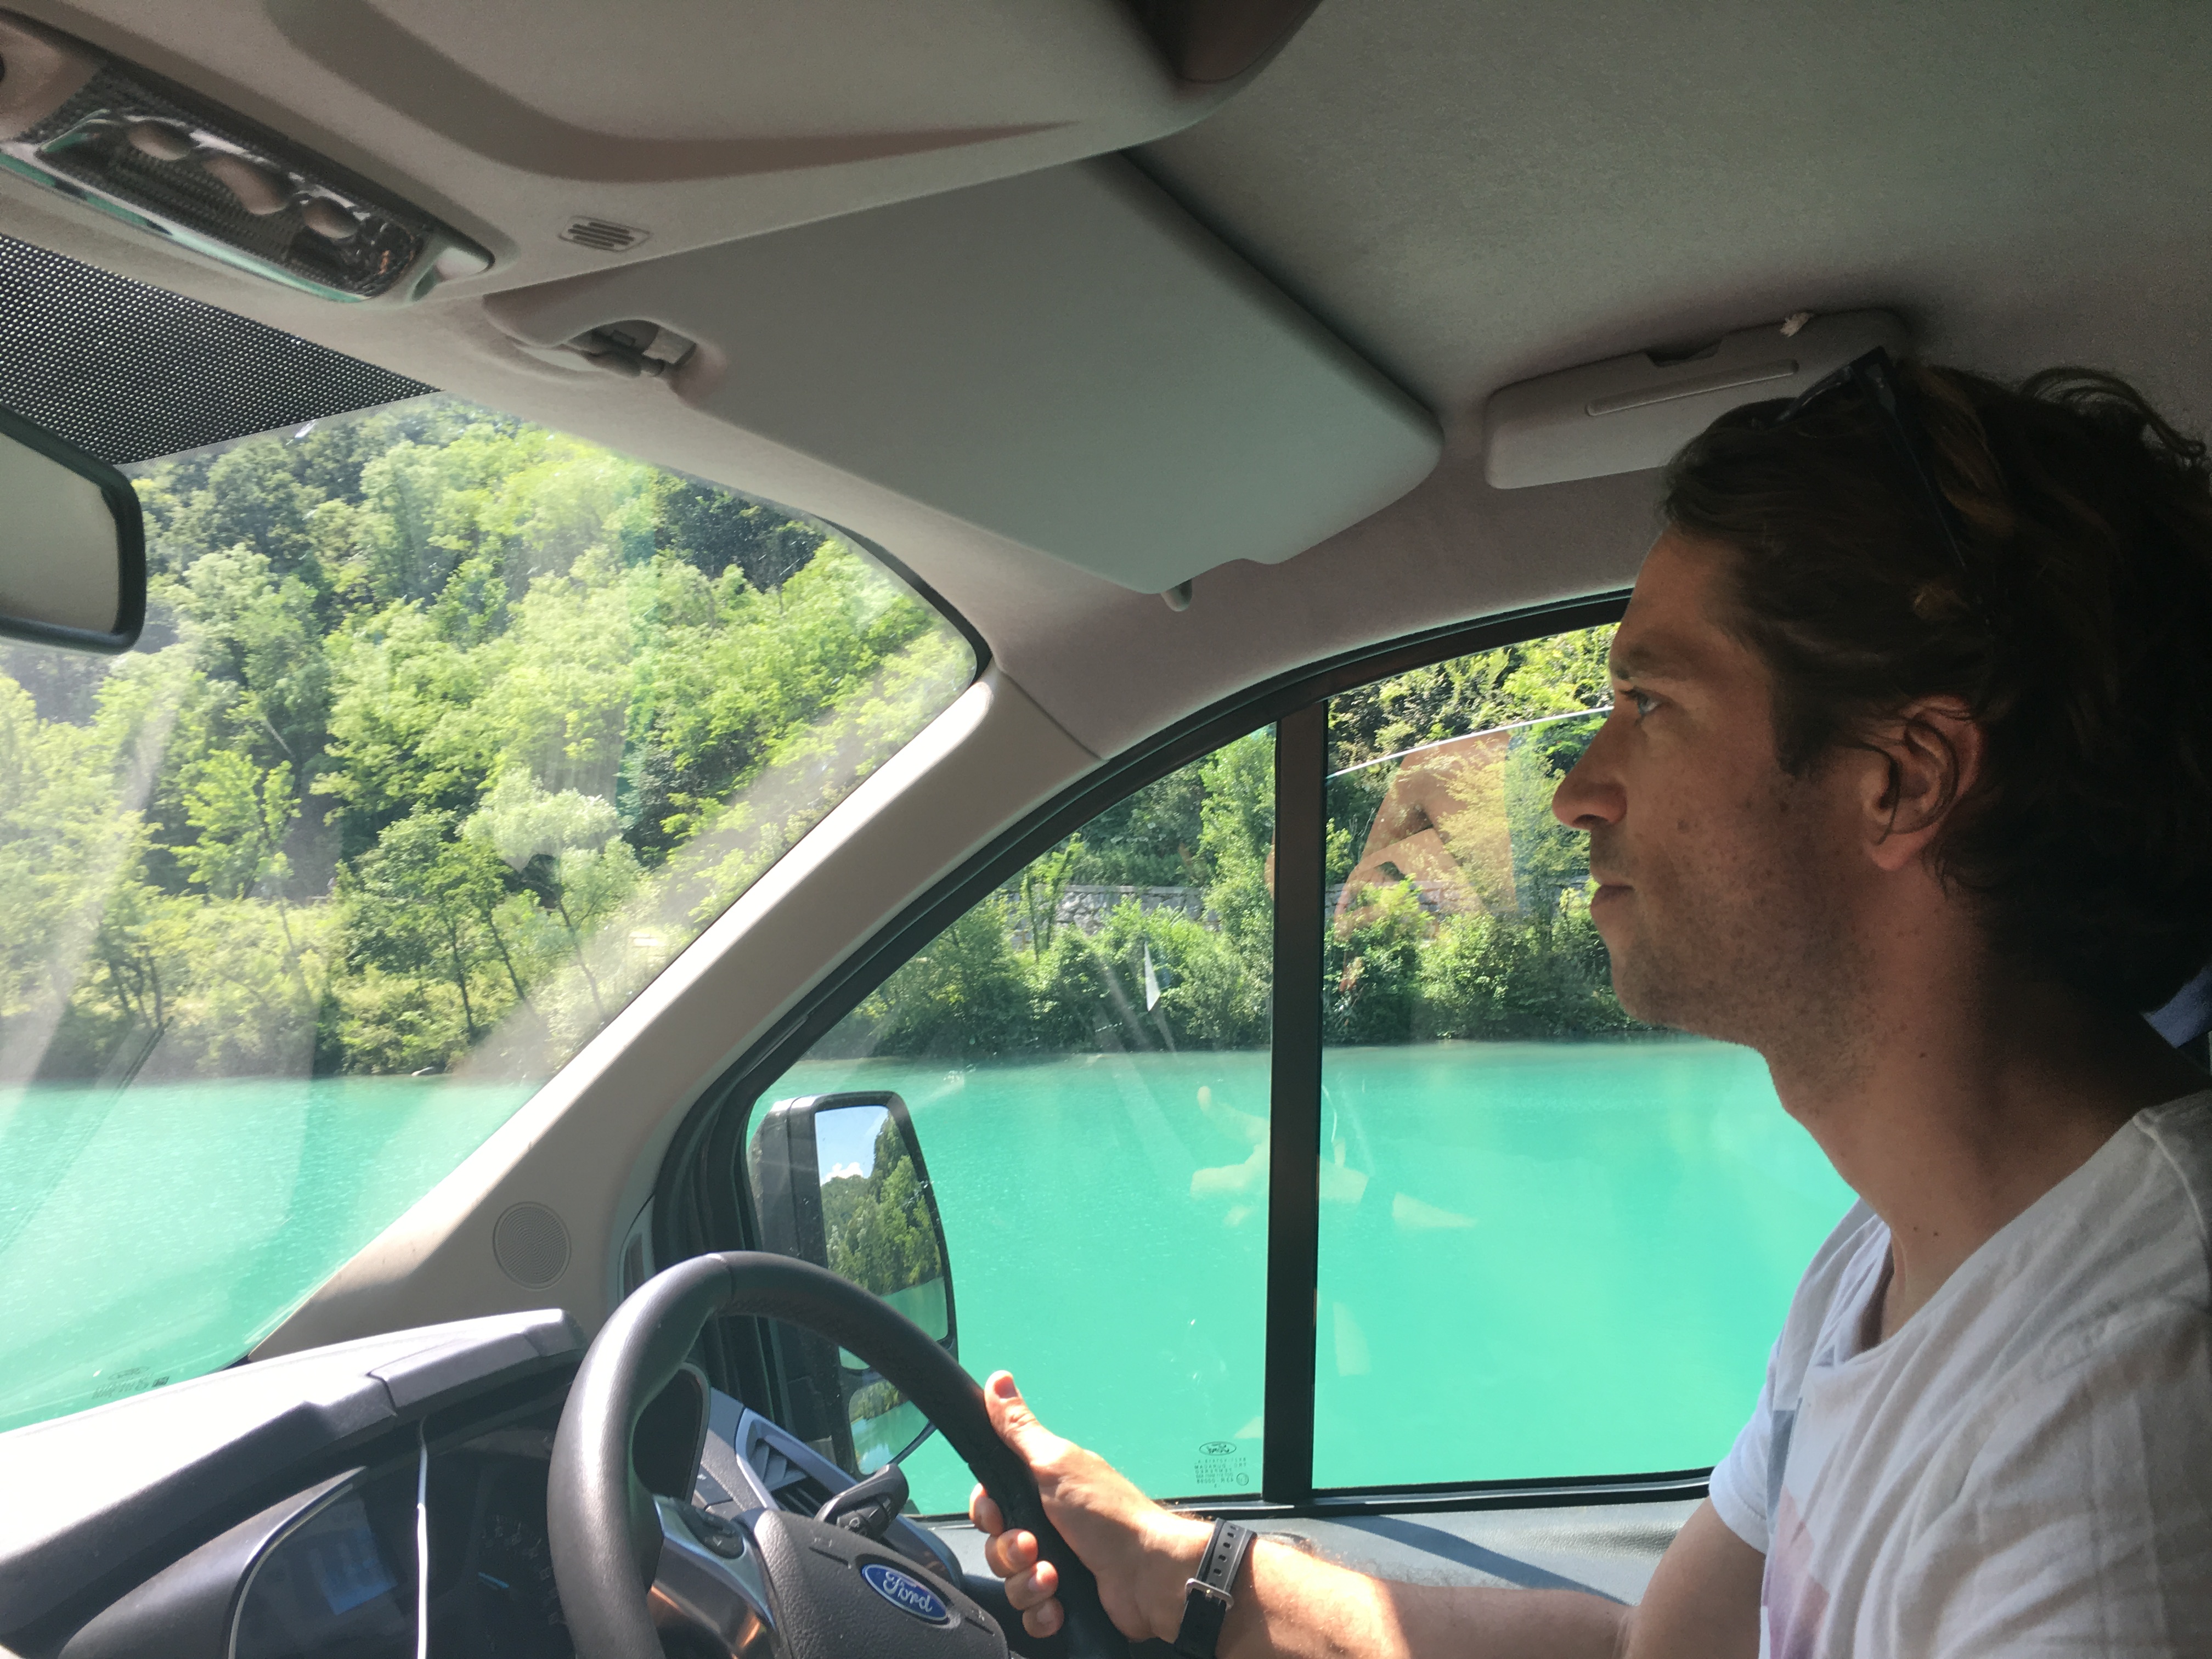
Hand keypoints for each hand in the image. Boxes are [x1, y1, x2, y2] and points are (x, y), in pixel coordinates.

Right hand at [968, 1371, 1210, 1641]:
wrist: (1148, 1576)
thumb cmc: (1108, 1515)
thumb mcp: (1056, 1463)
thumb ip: (1019, 1429)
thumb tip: (997, 1381)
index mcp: (1043, 1491)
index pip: (990, 1503)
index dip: (987, 1512)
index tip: (998, 1514)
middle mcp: (1048, 1527)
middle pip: (996, 1545)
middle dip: (1009, 1551)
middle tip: (1034, 1546)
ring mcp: (1056, 1565)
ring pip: (1011, 1581)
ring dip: (1028, 1583)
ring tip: (1054, 1578)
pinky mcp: (1064, 1602)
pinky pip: (1031, 1613)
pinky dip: (1042, 1612)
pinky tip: (1059, 1605)